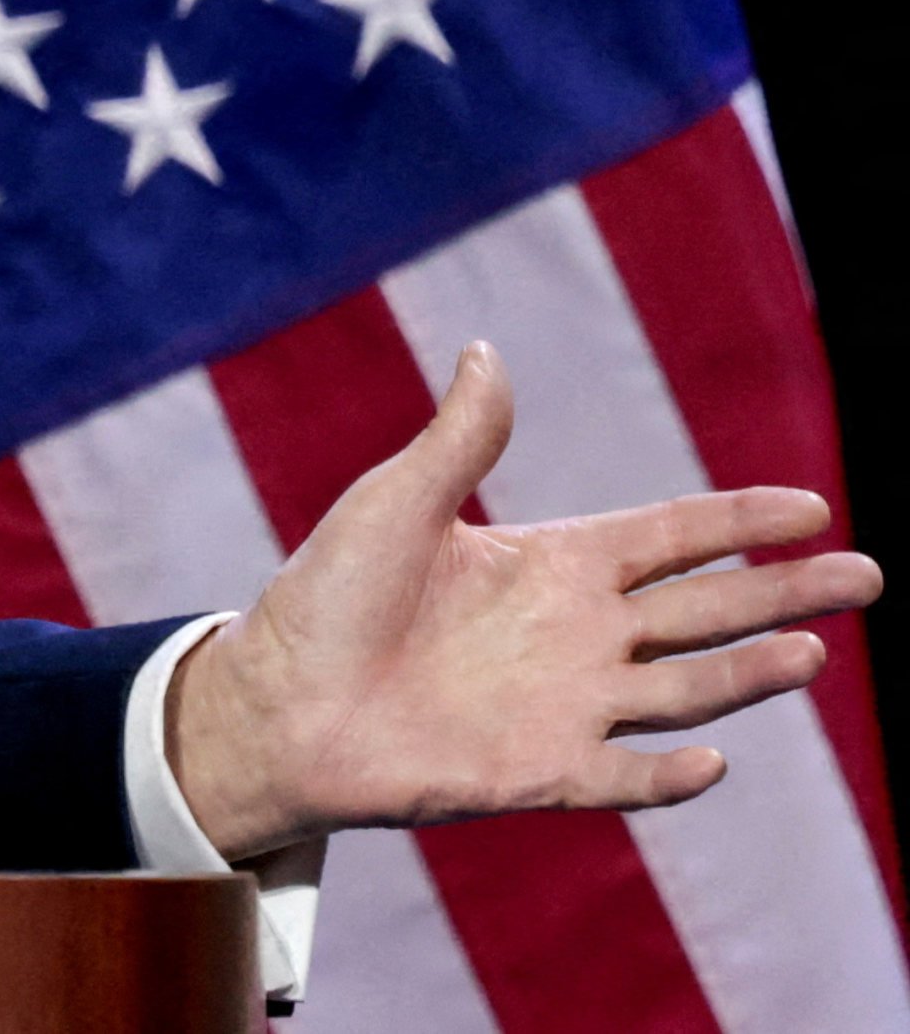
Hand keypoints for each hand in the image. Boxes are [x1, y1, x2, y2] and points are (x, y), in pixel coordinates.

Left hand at [168, 340, 883, 861]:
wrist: (276, 700)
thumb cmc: (326, 597)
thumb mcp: (394, 501)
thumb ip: (458, 440)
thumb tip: (487, 351)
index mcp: (550, 564)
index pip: (671, 537)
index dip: (739, 522)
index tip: (813, 507)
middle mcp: (577, 635)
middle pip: (705, 610)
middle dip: (785, 593)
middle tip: (867, 575)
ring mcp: (566, 706)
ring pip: (685, 690)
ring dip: (747, 674)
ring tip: (812, 651)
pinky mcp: (539, 772)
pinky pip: (622, 776)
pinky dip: (667, 773)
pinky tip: (712, 759)